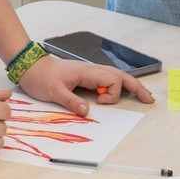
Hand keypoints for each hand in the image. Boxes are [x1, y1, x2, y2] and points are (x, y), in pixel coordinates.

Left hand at [15, 53, 151, 115]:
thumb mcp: (54, 92)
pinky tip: (123, 92)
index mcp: (88, 72)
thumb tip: (88, 111)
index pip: (113, 81)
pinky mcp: (86, 76)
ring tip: (142, 95)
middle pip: (121, 76)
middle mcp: (92, 70)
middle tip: (149, 99)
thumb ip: (71, 101)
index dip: (112, 95)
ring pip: (116, 76)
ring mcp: (90, 72)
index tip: (100, 103)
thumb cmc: (41, 77)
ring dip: (130, 85)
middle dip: (136, 87)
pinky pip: (108, 79)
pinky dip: (119, 85)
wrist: (31, 67)